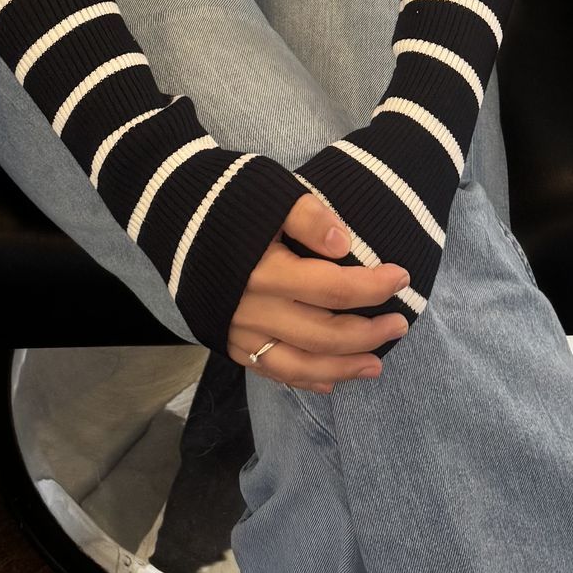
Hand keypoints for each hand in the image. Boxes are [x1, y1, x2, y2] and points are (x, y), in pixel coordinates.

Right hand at [227, 192, 410, 393]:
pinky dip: (303, 380)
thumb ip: (308, 216)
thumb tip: (344, 243)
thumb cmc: (226, 196)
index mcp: (267, 271)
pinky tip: (329, 381)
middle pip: (323, 334)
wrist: (171, 211)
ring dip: (342, 368)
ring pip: (299, 364)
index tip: (401, 277)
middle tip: (400, 324)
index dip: (373, 287)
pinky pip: (271, 370)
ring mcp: (239, 331)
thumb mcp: (269, 192)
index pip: (334, 288)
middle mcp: (253, 309)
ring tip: (376, 366)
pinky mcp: (228, 342)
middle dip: (368, 334)